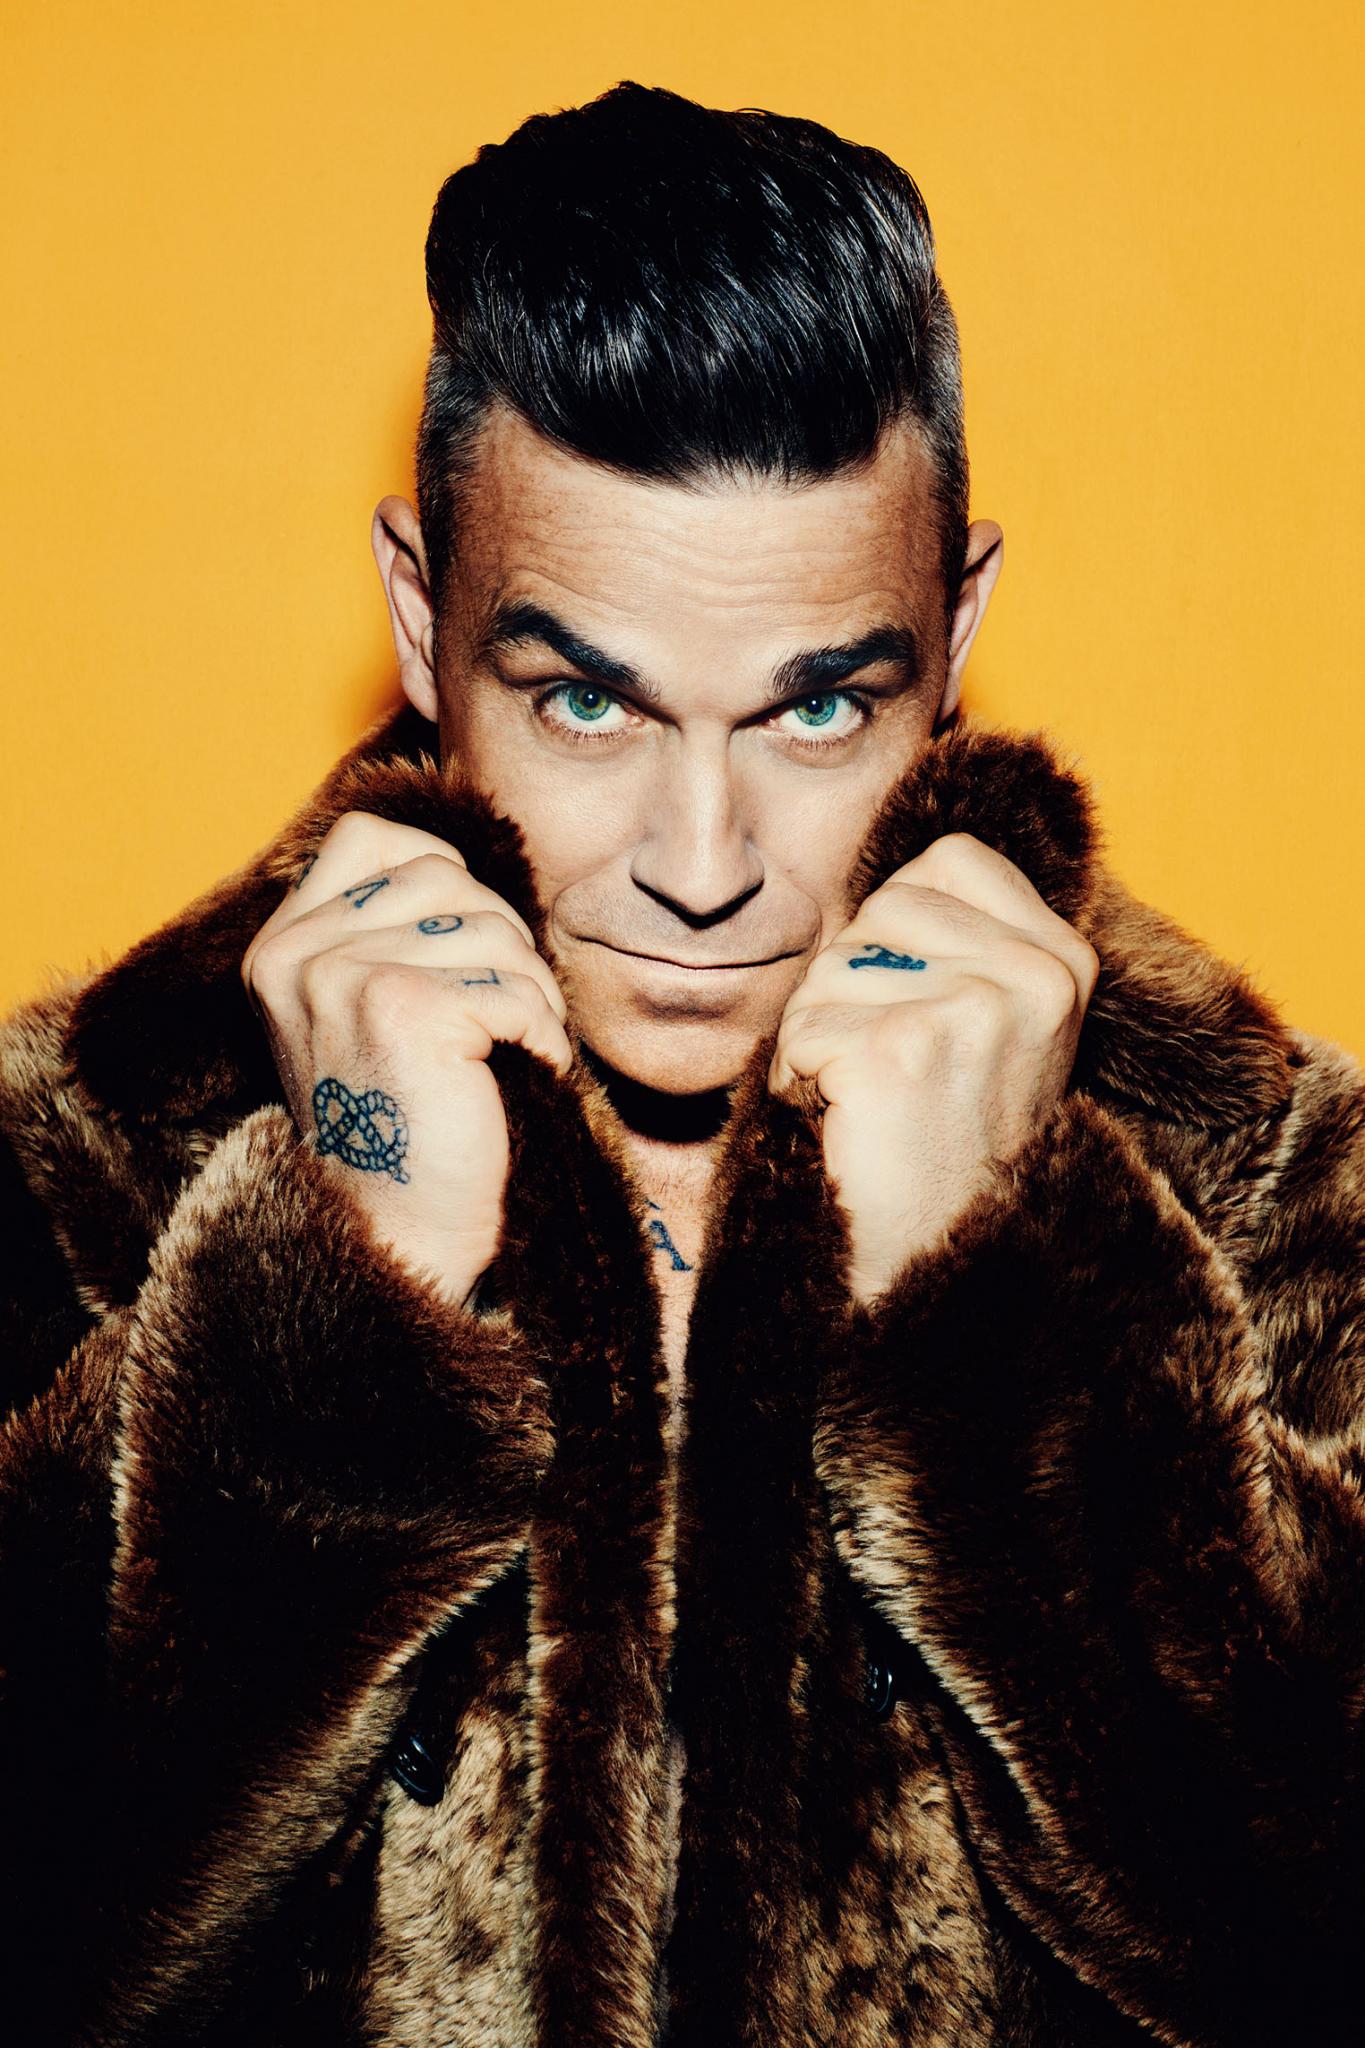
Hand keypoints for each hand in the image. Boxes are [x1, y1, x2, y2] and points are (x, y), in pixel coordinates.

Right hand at [242, 811, 571, 1309]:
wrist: (398, 1235)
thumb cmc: (407, 1123)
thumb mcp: (369, 1006)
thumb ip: (390, 928)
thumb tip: (468, 863)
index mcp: (280, 947)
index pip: (373, 837)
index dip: (441, 873)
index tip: (461, 951)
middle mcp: (297, 954)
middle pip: (446, 875)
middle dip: (500, 939)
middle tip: (500, 1015)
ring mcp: (343, 976)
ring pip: (495, 931)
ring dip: (531, 994)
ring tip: (511, 1051)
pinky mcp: (405, 1009)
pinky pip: (519, 990)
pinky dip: (545, 1036)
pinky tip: (523, 1075)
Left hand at [768, 831, 1098, 1306]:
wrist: (939, 1267)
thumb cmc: (936, 1137)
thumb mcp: (979, 1014)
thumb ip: (952, 932)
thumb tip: (896, 833)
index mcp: (1064, 955)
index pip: (939, 866)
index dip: (896, 940)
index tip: (926, 1022)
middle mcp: (1039, 975)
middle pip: (874, 912)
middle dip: (850, 992)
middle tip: (892, 1074)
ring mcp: (979, 1011)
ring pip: (828, 972)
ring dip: (820, 1043)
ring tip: (873, 1107)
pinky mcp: (907, 1051)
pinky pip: (801, 1032)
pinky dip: (798, 1086)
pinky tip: (849, 1130)